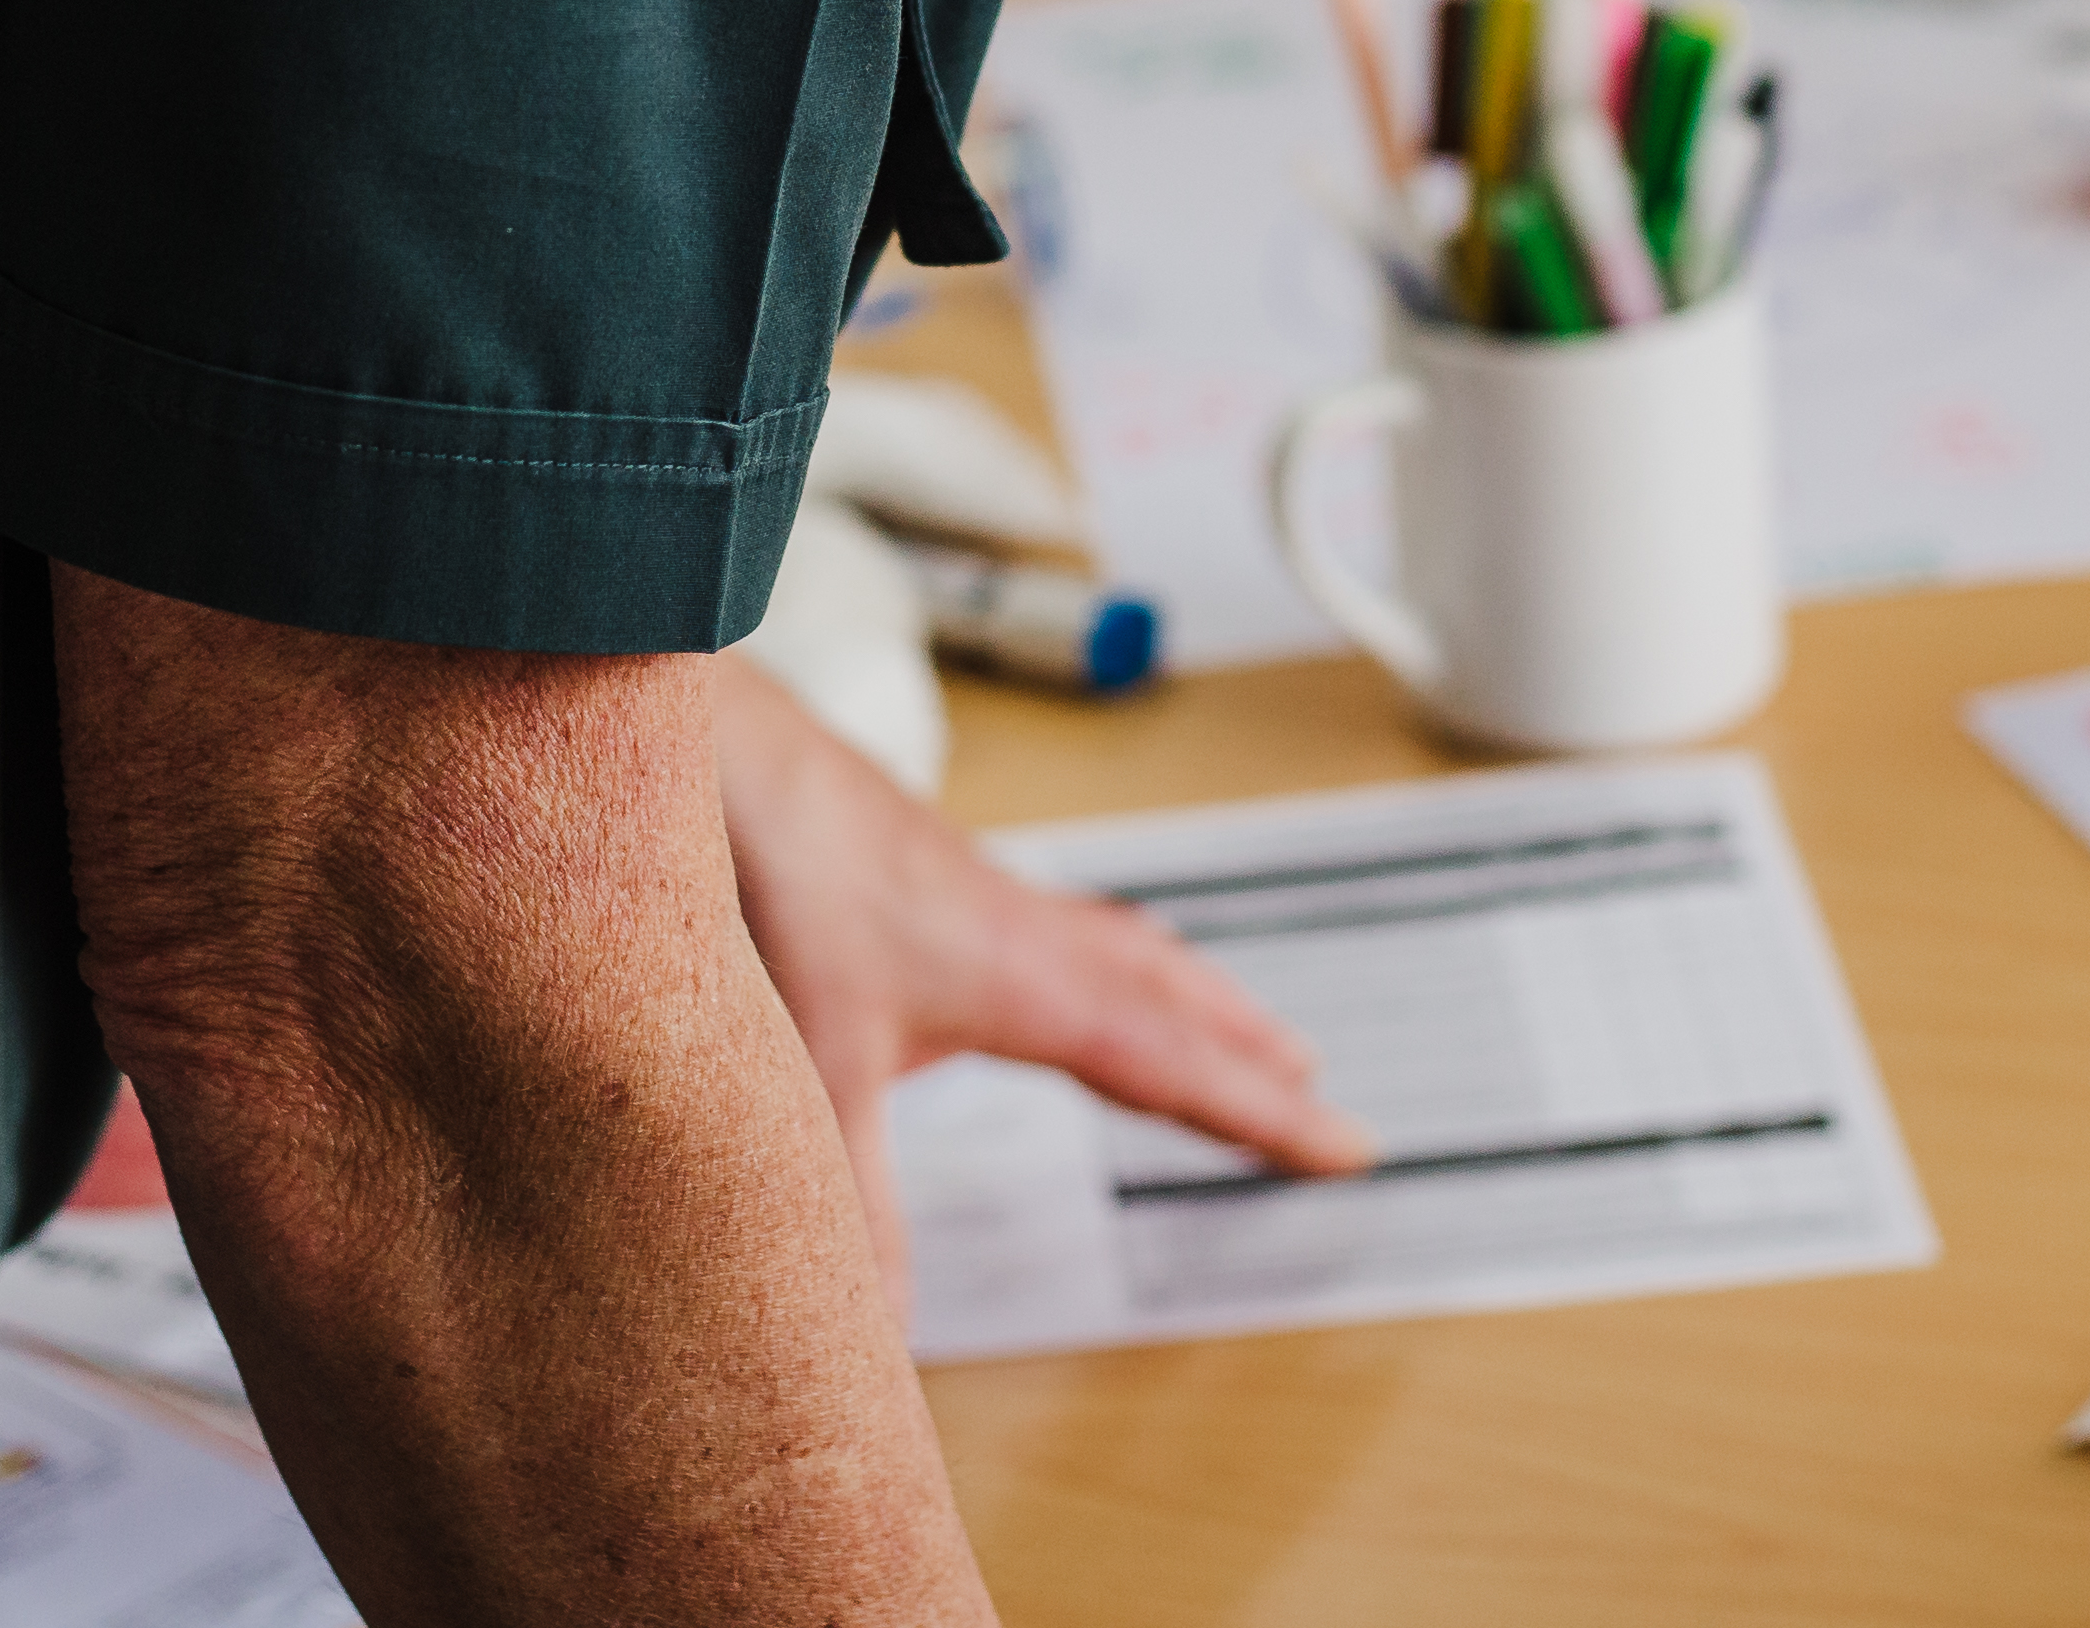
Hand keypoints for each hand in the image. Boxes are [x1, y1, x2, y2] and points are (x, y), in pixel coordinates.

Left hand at [714, 658, 1371, 1291]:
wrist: (741, 755)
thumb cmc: (785, 879)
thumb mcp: (817, 1070)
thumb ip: (853, 1204)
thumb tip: (877, 1333)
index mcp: (1031, 984)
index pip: (1178, 1067)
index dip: (1265, 1115)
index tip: (1347, 1147)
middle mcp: (1035, 937)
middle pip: (1179, 1006)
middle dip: (1255, 1059)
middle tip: (1322, 1098)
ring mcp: (999, 902)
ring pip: (1135, 956)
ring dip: (1204, 1001)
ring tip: (1253, 1031)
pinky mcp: (955, 881)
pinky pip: (1081, 928)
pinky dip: (1128, 957)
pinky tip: (1092, 961)